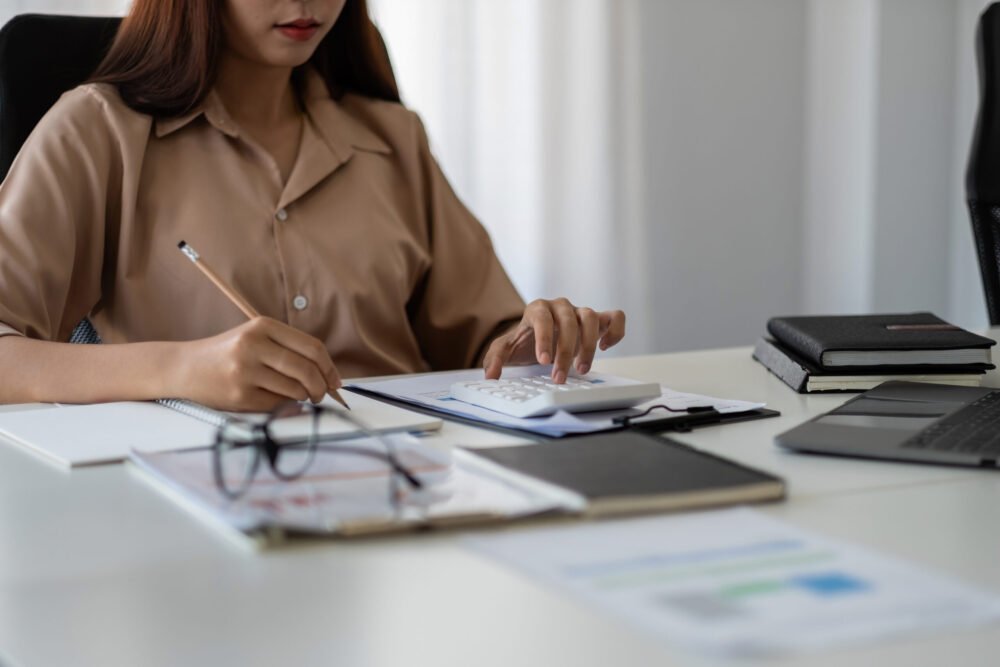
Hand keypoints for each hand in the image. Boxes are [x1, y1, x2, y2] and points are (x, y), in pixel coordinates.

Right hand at [175, 317, 341, 410]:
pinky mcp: (238, 395)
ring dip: (304, 398)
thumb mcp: (256, 338)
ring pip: (295, 390)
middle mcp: (253, 345)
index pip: (312, 347)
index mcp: (262, 326)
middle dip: (321, 387)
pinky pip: (277, 405)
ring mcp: (244, 371)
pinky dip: (285, 406)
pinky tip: (277, 400)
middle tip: (322, 395)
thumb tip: (329, 376)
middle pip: (307, 370)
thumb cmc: (228, 354)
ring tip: (300, 397)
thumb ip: (289, 349)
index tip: (335, 381)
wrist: (184, 368)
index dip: (329, 368)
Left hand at [482, 298, 625, 382]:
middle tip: (560, 376)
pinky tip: (606, 346)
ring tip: (581, 369)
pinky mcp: (598, 319)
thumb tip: (491, 375)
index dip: (544, 338)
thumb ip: (495, 358)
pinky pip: (614, 317)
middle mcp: (560, 306)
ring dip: (588, 345)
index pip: (542, 317)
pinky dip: (615, 330)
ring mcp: (580, 311)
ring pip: (591, 317)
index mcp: (537, 309)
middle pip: (568, 321)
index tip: (544, 361)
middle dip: (566, 351)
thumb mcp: (507, 350)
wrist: (540, 339)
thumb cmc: (525, 342)